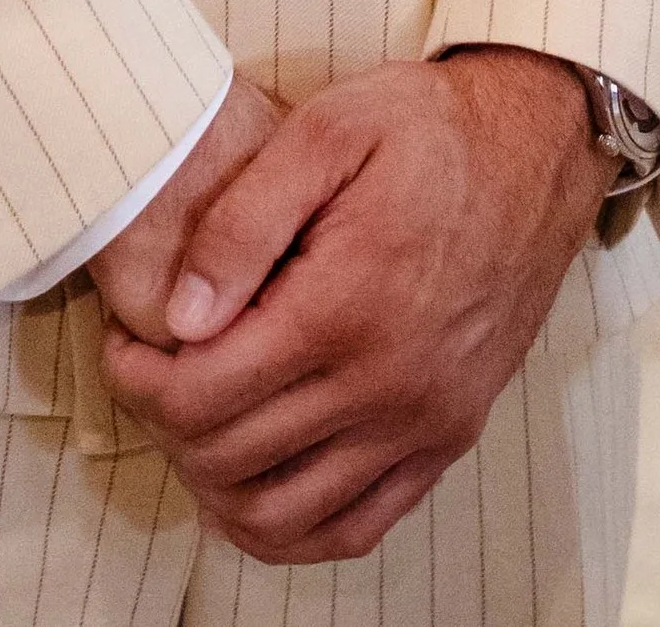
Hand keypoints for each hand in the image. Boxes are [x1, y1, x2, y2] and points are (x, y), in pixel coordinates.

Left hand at [101, 49, 614, 567]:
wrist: (534, 150)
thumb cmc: (425, 130)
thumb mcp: (327, 131)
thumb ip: (242, 222)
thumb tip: (180, 316)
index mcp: (344, 309)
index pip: (201, 397)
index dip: (137, 380)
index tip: (126, 341)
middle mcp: (386, 386)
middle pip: (229, 461)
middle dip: (164, 425)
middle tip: (151, 371)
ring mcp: (422, 425)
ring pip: (284, 517)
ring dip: (216, 485)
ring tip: (196, 420)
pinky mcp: (446, 440)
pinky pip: (355, 529)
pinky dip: (291, 525)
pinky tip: (258, 475)